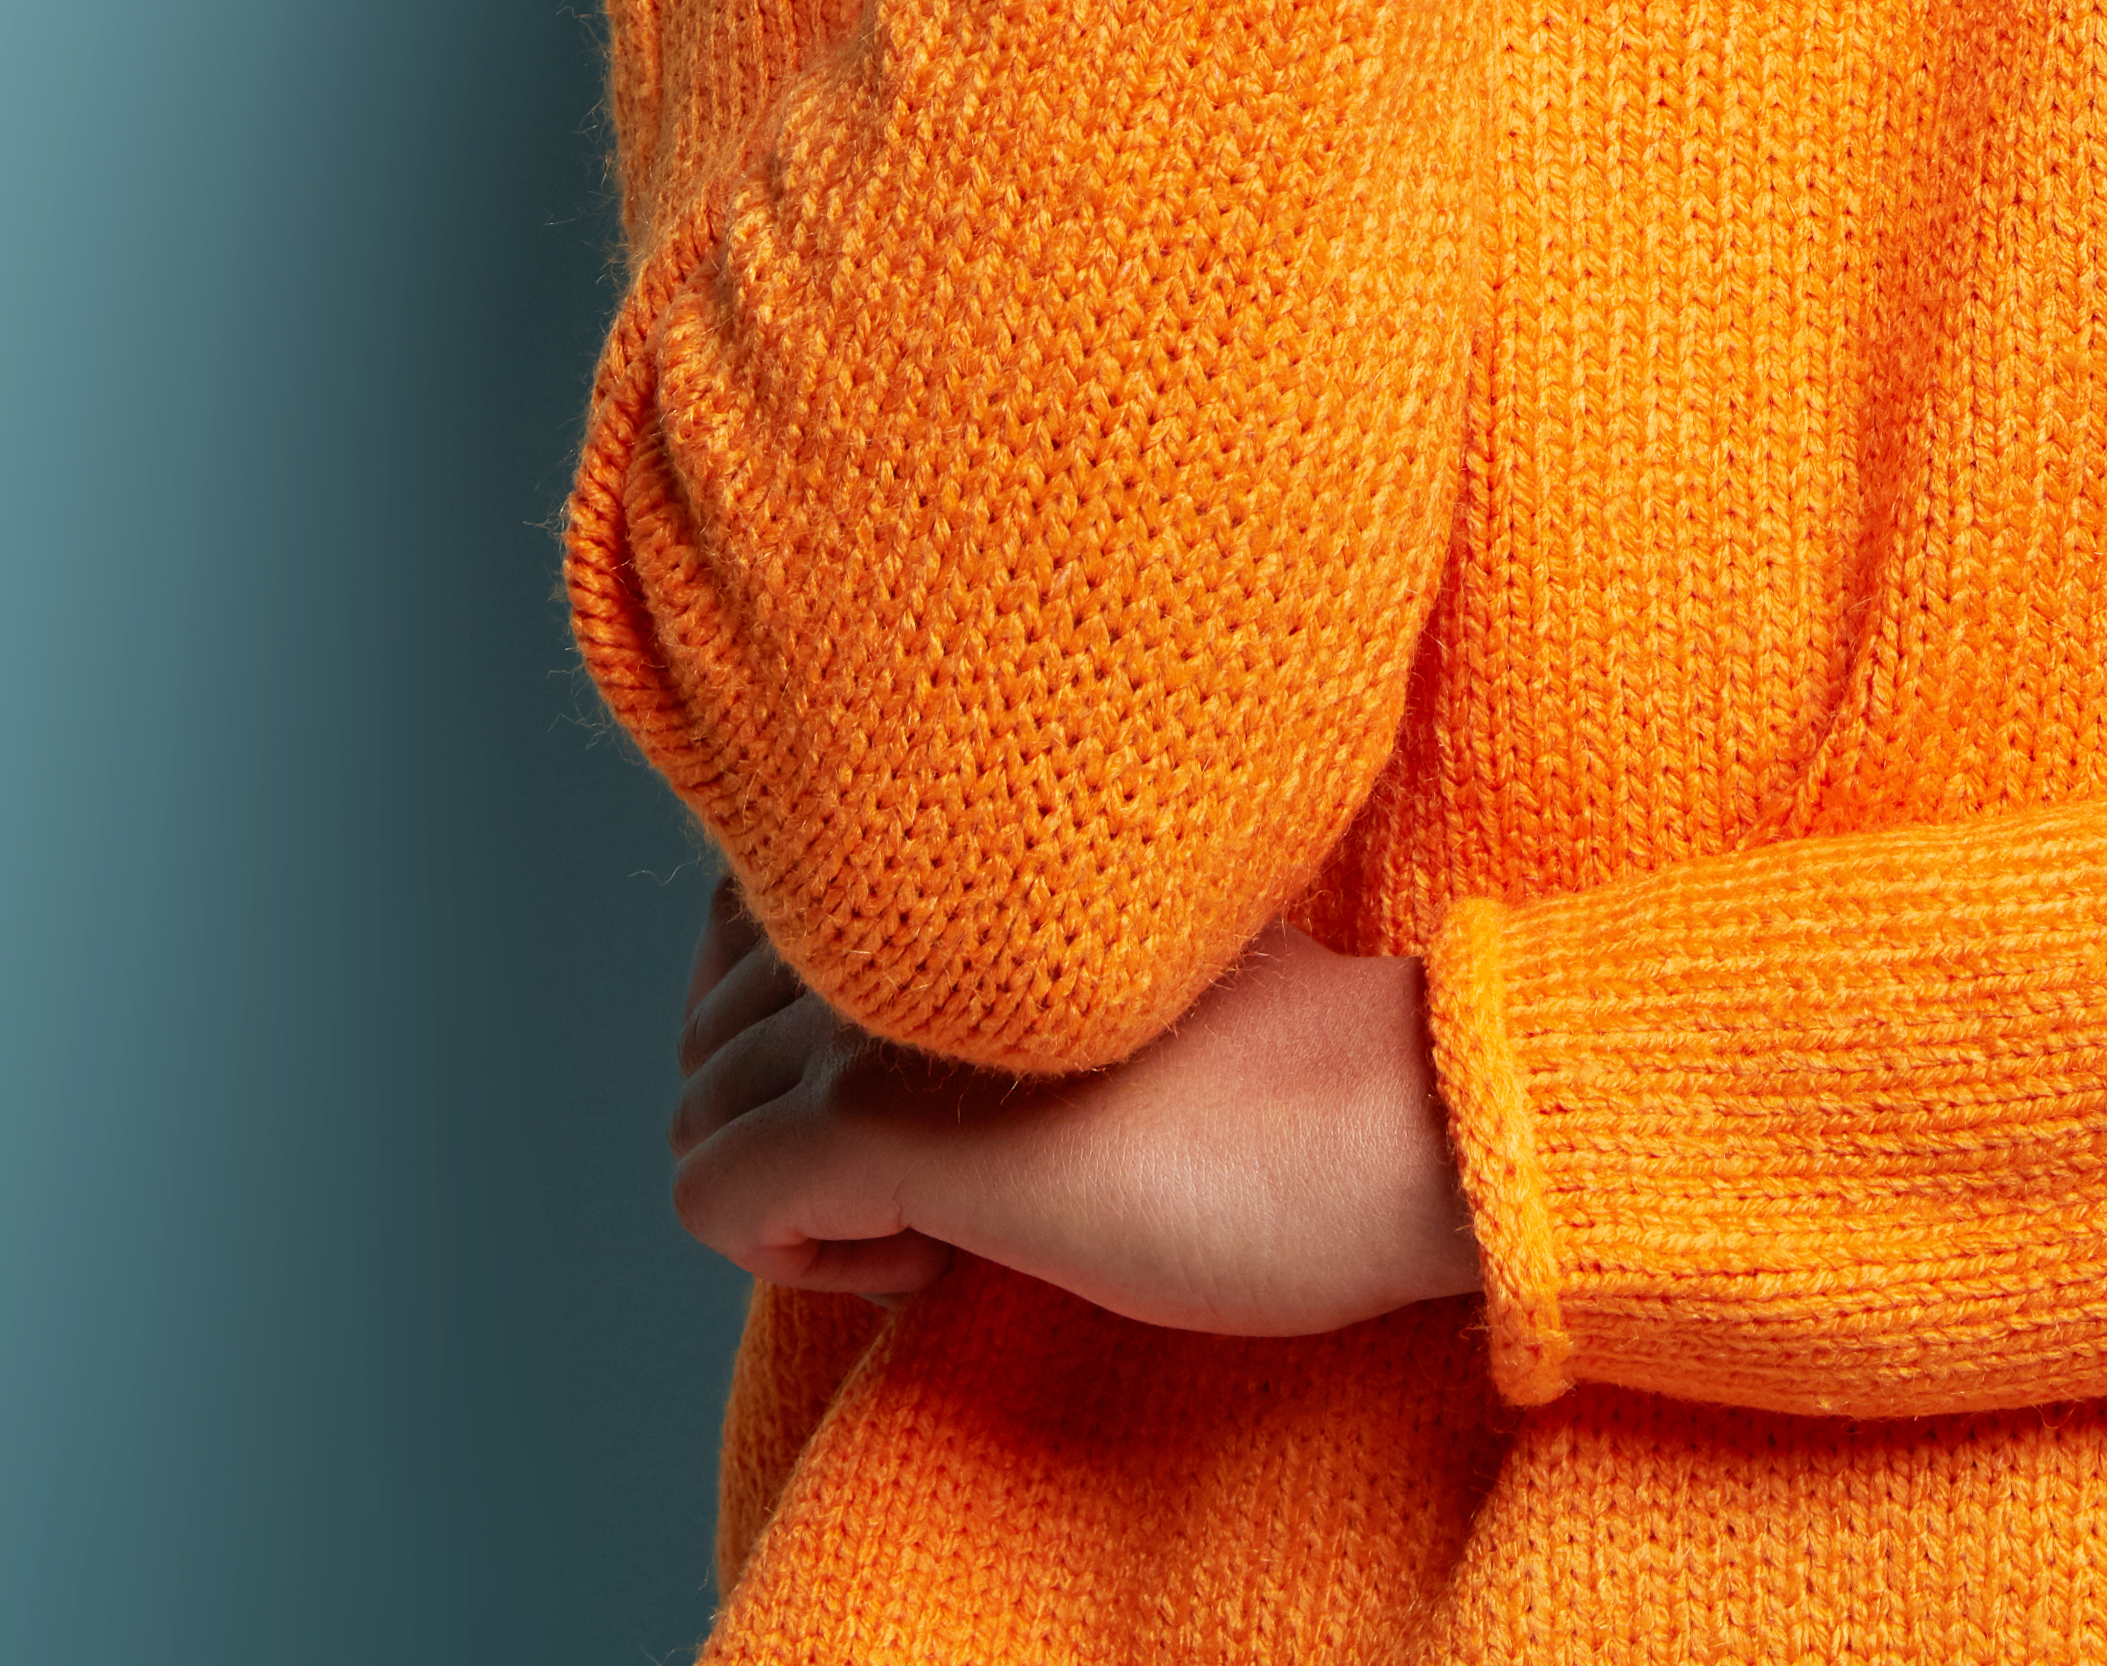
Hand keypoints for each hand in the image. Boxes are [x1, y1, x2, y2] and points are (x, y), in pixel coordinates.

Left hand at [666, 872, 1485, 1339]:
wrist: (1406, 1126)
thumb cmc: (1288, 1080)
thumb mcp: (1106, 979)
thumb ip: (980, 961)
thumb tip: (847, 1045)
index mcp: (951, 845)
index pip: (739, 920)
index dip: (807, 1041)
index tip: (933, 1102)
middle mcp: (895, 903)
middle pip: (709, 1038)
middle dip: (797, 1134)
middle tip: (946, 1179)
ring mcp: (883, 1010)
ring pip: (700, 1120)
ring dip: (806, 1201)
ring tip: (953, 1221)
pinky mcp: (888, 1125)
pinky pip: (717, 1199)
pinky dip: (799, 1260)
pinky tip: (933, 1258)